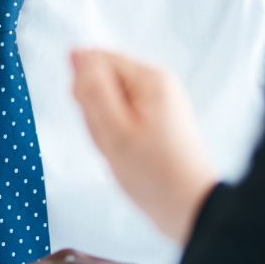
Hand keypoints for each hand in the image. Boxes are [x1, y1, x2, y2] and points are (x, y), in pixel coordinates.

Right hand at [71, 48, 219, 243]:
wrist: (188, 209)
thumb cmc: (153, 173)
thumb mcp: (113, 130)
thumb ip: (91, 88)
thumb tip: (76, 54)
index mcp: (149, 78)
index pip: (95, 62)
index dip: (86, 92)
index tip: (99, 120)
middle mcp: (157, 84)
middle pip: (102, 82)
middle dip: (95, 113)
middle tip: (112, 141)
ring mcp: (159, 103)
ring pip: (108, 104)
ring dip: (105, 128)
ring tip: (121, 151)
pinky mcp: (157, 121)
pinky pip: (121, 119)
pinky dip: (116, 137)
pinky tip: (127, 154)